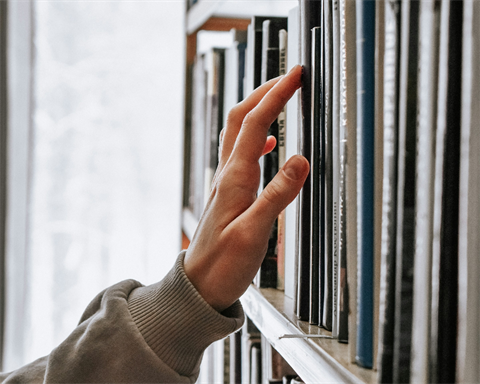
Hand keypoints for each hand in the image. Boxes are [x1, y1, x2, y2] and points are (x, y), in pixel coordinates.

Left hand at [184, 65, 308, 311]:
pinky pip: (240, 154)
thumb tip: (300, 160)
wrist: (199, 286)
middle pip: (241, 119)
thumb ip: (277, 196)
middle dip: (265, 92)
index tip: (295, 75)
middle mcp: (227, 175)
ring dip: (258, 110)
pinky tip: (269, 144)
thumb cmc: (223, 265)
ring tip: (279, 98)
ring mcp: (226, 182)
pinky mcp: (229, 193)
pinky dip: (256, 138)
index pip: (256, 124)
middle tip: (289, 77)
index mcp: (234, 179)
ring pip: (238, 133)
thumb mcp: (254, 233)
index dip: (275, 95)